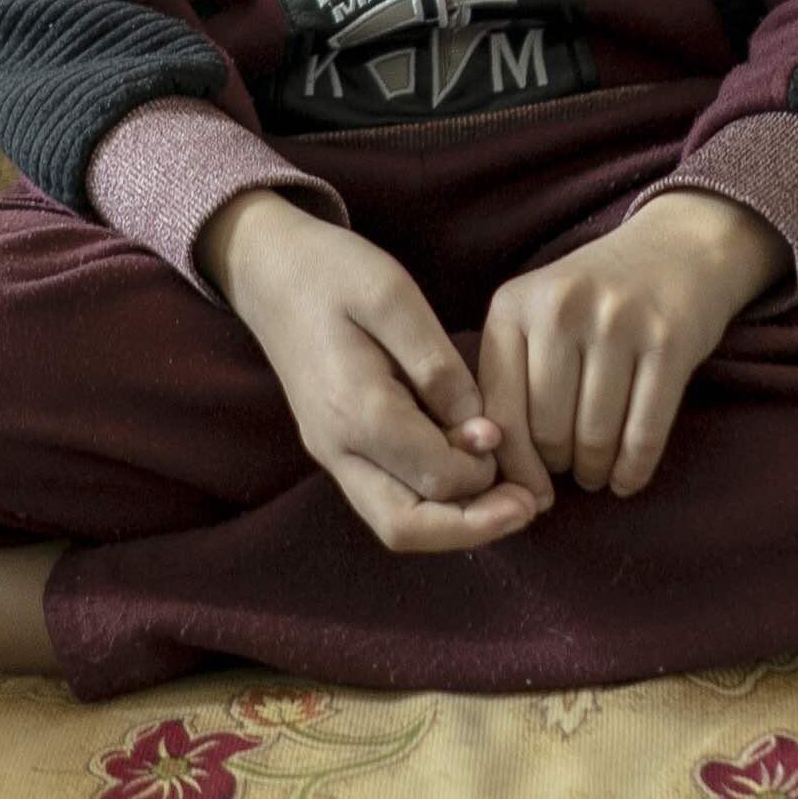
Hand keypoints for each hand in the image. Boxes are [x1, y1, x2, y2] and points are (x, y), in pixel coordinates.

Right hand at [197, 188, 542, 557]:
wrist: (269, 270)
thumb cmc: (333, 272)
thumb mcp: (394, 297)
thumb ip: (439, 367)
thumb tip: (483, 432)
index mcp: (354, 410)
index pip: (434, 476)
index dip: (484, 470)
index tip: (510, 435)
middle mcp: (337, 447)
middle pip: (406, 528)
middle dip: (474, 527)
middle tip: (528, 506)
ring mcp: (332, 454)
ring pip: (395, 524)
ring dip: (455, 524)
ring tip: (509, 500)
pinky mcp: (337, 450)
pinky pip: (386, 500)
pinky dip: (433, 505)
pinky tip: (470, 477)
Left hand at [476, 190, 788, 504]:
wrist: (680, 247)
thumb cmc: (595, 296)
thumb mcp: (535, 314)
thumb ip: (507, 375)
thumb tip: (492, 464)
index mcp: (513, 305)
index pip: (498, 410)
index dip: (513, 465)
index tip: (526, 489)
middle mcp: (560, 308)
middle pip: (548, 430)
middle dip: (558, 468)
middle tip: (569, 472)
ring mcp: (617, 321)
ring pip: (595, 437)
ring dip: (595, 472)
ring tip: (596, 474)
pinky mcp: (669, 341)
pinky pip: (645, 433)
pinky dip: (634, 470)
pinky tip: (628, 479)